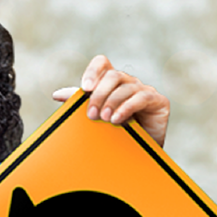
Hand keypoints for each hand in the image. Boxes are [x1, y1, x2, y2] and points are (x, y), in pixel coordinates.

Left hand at [52, 55, 170, 147]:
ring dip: (111, 103)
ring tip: (104, 119)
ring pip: (125, 87)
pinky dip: (126, 108)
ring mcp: (144, 90)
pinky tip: (117, 119)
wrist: (135, 154)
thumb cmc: (113, 132)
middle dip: (99, 95)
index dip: (93, 71)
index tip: (85, 88)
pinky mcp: (158, 101)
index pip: (102, 63)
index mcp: (111, 82)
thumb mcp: (94, 115)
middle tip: (91, 114)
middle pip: (113, 76)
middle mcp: (128, 82)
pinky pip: (142, 98)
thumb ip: (78, 102)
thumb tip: (57, 94)